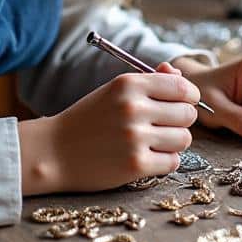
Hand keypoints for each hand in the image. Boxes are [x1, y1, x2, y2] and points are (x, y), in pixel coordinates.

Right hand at [17, 64, 198, 193]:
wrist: (53, 152)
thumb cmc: (88, 120)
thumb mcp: (114, 91)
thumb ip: (150, 81)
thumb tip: (179, 76)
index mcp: (129, 84)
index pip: (183, 87)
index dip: (188, 97)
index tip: (180, 104)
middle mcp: (133, 108)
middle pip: (188, 114)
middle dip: (180, 121)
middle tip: (163, 127)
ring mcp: (134, 137)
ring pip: (184, 139)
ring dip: (173, 143)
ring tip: (154, 143)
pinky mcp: (134, 165)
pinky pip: (173, 162)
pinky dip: (164, 162)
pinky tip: (148, 158)